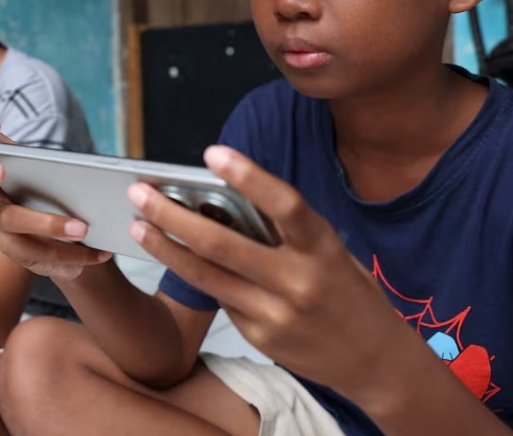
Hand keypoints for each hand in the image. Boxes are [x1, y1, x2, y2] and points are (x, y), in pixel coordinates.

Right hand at [0, 111, 111, 279]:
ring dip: (49, 223)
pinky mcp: (15, 249)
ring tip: (84, 229)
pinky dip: (73, 254)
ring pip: (12, 220)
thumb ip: (79, 168)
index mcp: (8, 160)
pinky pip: (37, 252)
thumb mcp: (74, 176)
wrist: (81, 239)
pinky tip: (100, 253)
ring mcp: (2, 220)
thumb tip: (115, 172)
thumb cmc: (71, 194)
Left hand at [128, 145, 412, 398]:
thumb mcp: (331, 253)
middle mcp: (298, 281)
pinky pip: (220, 299)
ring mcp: (276, 313)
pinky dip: (197, 275)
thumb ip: (286, 232)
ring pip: (206, 275)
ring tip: (138, 225)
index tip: (211, 152)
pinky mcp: (260, 337)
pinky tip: (176, 258)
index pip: (284, 204)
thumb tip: (227, 202)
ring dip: (166, 248)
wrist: (375, 360)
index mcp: (322, 248)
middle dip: (173, 215)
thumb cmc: (348, 291)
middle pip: (222, 243)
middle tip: (140, 192)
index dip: (248, 175)